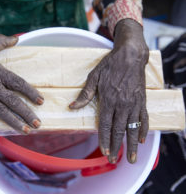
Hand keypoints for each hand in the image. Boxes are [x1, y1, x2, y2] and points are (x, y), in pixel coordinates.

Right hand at [0, 32, 43, 140]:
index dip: (31, 93)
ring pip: (1, 112)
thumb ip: (2, 41)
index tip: (41, 101)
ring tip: (26, 131)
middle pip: (14, 102)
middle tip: (38, 124)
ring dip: (14, 123)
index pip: (19, 84)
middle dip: (27, 114)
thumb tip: (16, 38)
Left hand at [69, 19, 148, 163]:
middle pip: (118, 130)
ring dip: (131, 144)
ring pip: (132, 128)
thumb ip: (84, 95)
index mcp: (108, 100)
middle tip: (113, 160)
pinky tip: (141, 139)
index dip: (103, 139)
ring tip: (131, 157)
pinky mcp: (141, 100)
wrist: (130, 55)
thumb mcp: (94, 77)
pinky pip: (143, 118)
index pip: (104, 125)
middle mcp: (122, 105)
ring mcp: (133, 103)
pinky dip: (142, 129)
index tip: (103, 151)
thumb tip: (71, 107)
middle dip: (115, 146)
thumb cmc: (110, 66)